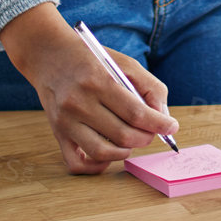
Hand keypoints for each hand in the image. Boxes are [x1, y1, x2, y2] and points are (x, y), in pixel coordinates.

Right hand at [0, 3, 179, 175]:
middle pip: (123, 135)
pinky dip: (97, 166)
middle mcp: (79, 103)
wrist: (48, 54)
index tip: (172, 126)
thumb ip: (149, 86)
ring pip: (103, 153)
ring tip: (132, 140)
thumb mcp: (123, 62)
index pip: (136, 113)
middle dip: (146, 137)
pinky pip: (77, 163)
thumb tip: (162, 117)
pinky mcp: (57, 133)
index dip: (159, 124)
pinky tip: (110, 154)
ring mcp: (65, 121)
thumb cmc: (90, 57)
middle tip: (151, 131)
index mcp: (98, 81)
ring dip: (126, 152)